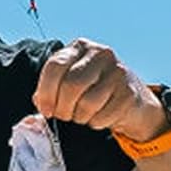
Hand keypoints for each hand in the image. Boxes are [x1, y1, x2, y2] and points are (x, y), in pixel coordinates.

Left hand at [34, 39, 165, 141]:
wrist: (131, 102)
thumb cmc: (90, 91)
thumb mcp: (66, 84)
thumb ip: (48, 90)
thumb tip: (40, 103)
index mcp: (79, 47)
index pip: (55, 66)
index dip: (46, 92)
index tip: (46, 110)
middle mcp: (100, 53)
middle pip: (71, 85)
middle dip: (62, 108)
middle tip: (64, 116)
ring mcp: (118, 71)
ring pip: (87, 103)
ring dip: (79, 117)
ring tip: (81, 115)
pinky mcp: (129, 92)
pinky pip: (103, 115)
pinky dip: (96, 123)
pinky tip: (99, 117)